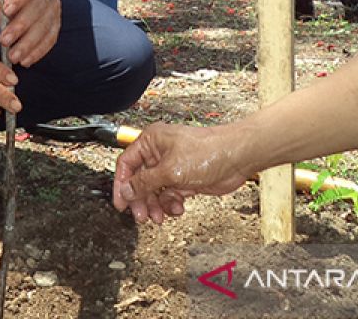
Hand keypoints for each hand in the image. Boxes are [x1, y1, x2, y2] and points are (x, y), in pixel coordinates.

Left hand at [0, 0, 59, 67]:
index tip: (6, 11)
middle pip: (38, 9)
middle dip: (20, 27)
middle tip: (4, 40)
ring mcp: (55, 7)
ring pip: (45, 27)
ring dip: (29, 44)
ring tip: (14, 56)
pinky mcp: (56, 23)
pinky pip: (50, 39)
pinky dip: (38, 51)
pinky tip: (27, 59)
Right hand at [112, 122, 248, 223]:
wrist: (236, 158)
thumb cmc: (207, 151)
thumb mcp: (170, 170)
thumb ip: (144, 183)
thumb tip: (126, 191)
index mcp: (151, 141)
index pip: (127, 164)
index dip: (122, 185)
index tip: (121, 204)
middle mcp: (159, 153)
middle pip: (140, 181)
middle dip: (141, 199)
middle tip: (141, 216)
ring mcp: (172, 167)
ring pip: (154, 191)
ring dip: (156, 205)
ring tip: (159, 217)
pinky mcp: (184, 179)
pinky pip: (169, 196)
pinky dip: (171, 204)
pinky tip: (177, 208)